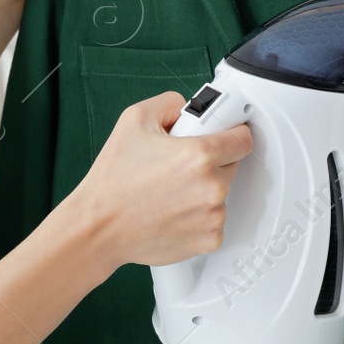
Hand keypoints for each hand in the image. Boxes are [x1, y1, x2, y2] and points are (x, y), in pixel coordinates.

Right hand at [67, 91, 252, 268]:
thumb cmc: (113, 180)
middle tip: (179, 165)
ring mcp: (212, 217)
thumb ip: (169, 104)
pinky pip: (215, 220)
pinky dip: (199, 216)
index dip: (232, 132)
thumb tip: (187, 108)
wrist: (100, 227)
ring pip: (222, 194)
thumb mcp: (134, 120)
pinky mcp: (209, 240)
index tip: (224, 135)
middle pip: (232, 166)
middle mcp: (212, 187)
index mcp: (199, 155)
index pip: (243, 138)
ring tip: (170, 191)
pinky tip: (173, 211)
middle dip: (211, 162)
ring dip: (204, 190)